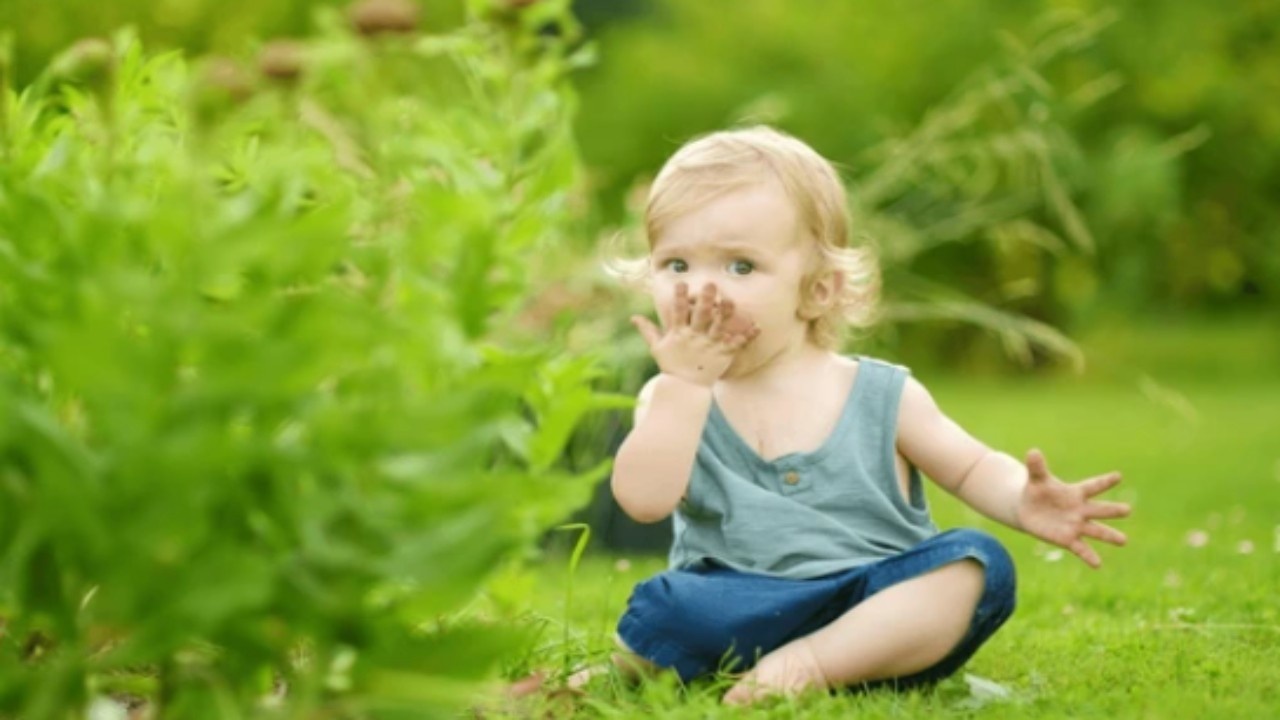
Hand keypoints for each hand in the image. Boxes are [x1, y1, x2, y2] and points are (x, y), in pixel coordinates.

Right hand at [631, 282, 758, 386]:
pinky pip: (736, 344)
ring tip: (731, 301)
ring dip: (725, 314)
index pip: (677, 312)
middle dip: (705, 300)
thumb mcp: (657, 347)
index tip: (681, 283)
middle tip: (711, 284)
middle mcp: (695, 337)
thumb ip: (647, 330)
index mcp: (679, 333)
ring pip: (719, 326)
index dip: (679, 298)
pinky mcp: (722, 355)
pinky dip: (746, 336)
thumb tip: (633, 317)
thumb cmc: (671, 366)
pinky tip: (756, 327)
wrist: (684, 389)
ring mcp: (710, 346)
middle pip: (700, 315)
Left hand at [1015, 449, 1130, 567]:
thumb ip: (1037, 467)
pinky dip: (1089, 556)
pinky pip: (1081, 549)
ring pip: (1096, 531)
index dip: (1104, 481)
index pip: (1092, 486)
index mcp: (1076, 492)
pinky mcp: (1068, 539)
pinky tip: (1098, 564)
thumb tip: (1032, 451)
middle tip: (1127, 510)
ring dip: (1109, 535)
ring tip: (1123, 540)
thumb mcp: (1036, 479)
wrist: (1029, 510)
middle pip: (1099, 509)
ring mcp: (1076, 525)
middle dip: (1112, 510)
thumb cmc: (1037, 491)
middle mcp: (1081, 510)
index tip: (1118, 476)